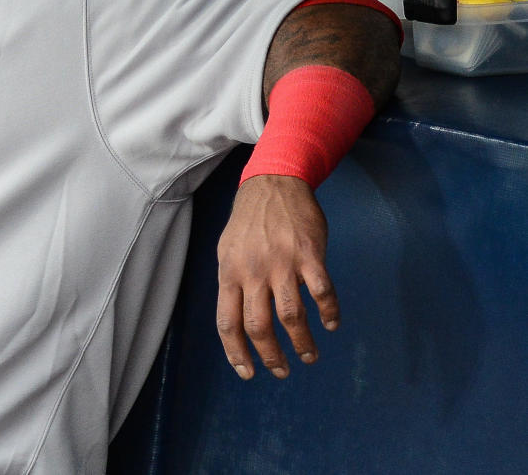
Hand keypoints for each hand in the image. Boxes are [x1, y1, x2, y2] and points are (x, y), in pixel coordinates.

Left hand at [215, 174, 338, 379]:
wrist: (273, 184)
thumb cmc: (249, 221)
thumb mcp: (227, 250)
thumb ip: (233, 282)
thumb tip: (238, 318)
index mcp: (229, 273)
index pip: (227, 322)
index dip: (236, 352)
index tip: (248, 373)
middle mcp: (253, 272)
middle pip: (259, 326)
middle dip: (270, 356)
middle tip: (282, 371)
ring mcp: (282, 264)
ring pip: (291, 316)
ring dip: (302, 342)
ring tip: (308, 356)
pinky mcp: (309, 255)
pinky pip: (321, 292)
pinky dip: (328, 313)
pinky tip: (331, 324)